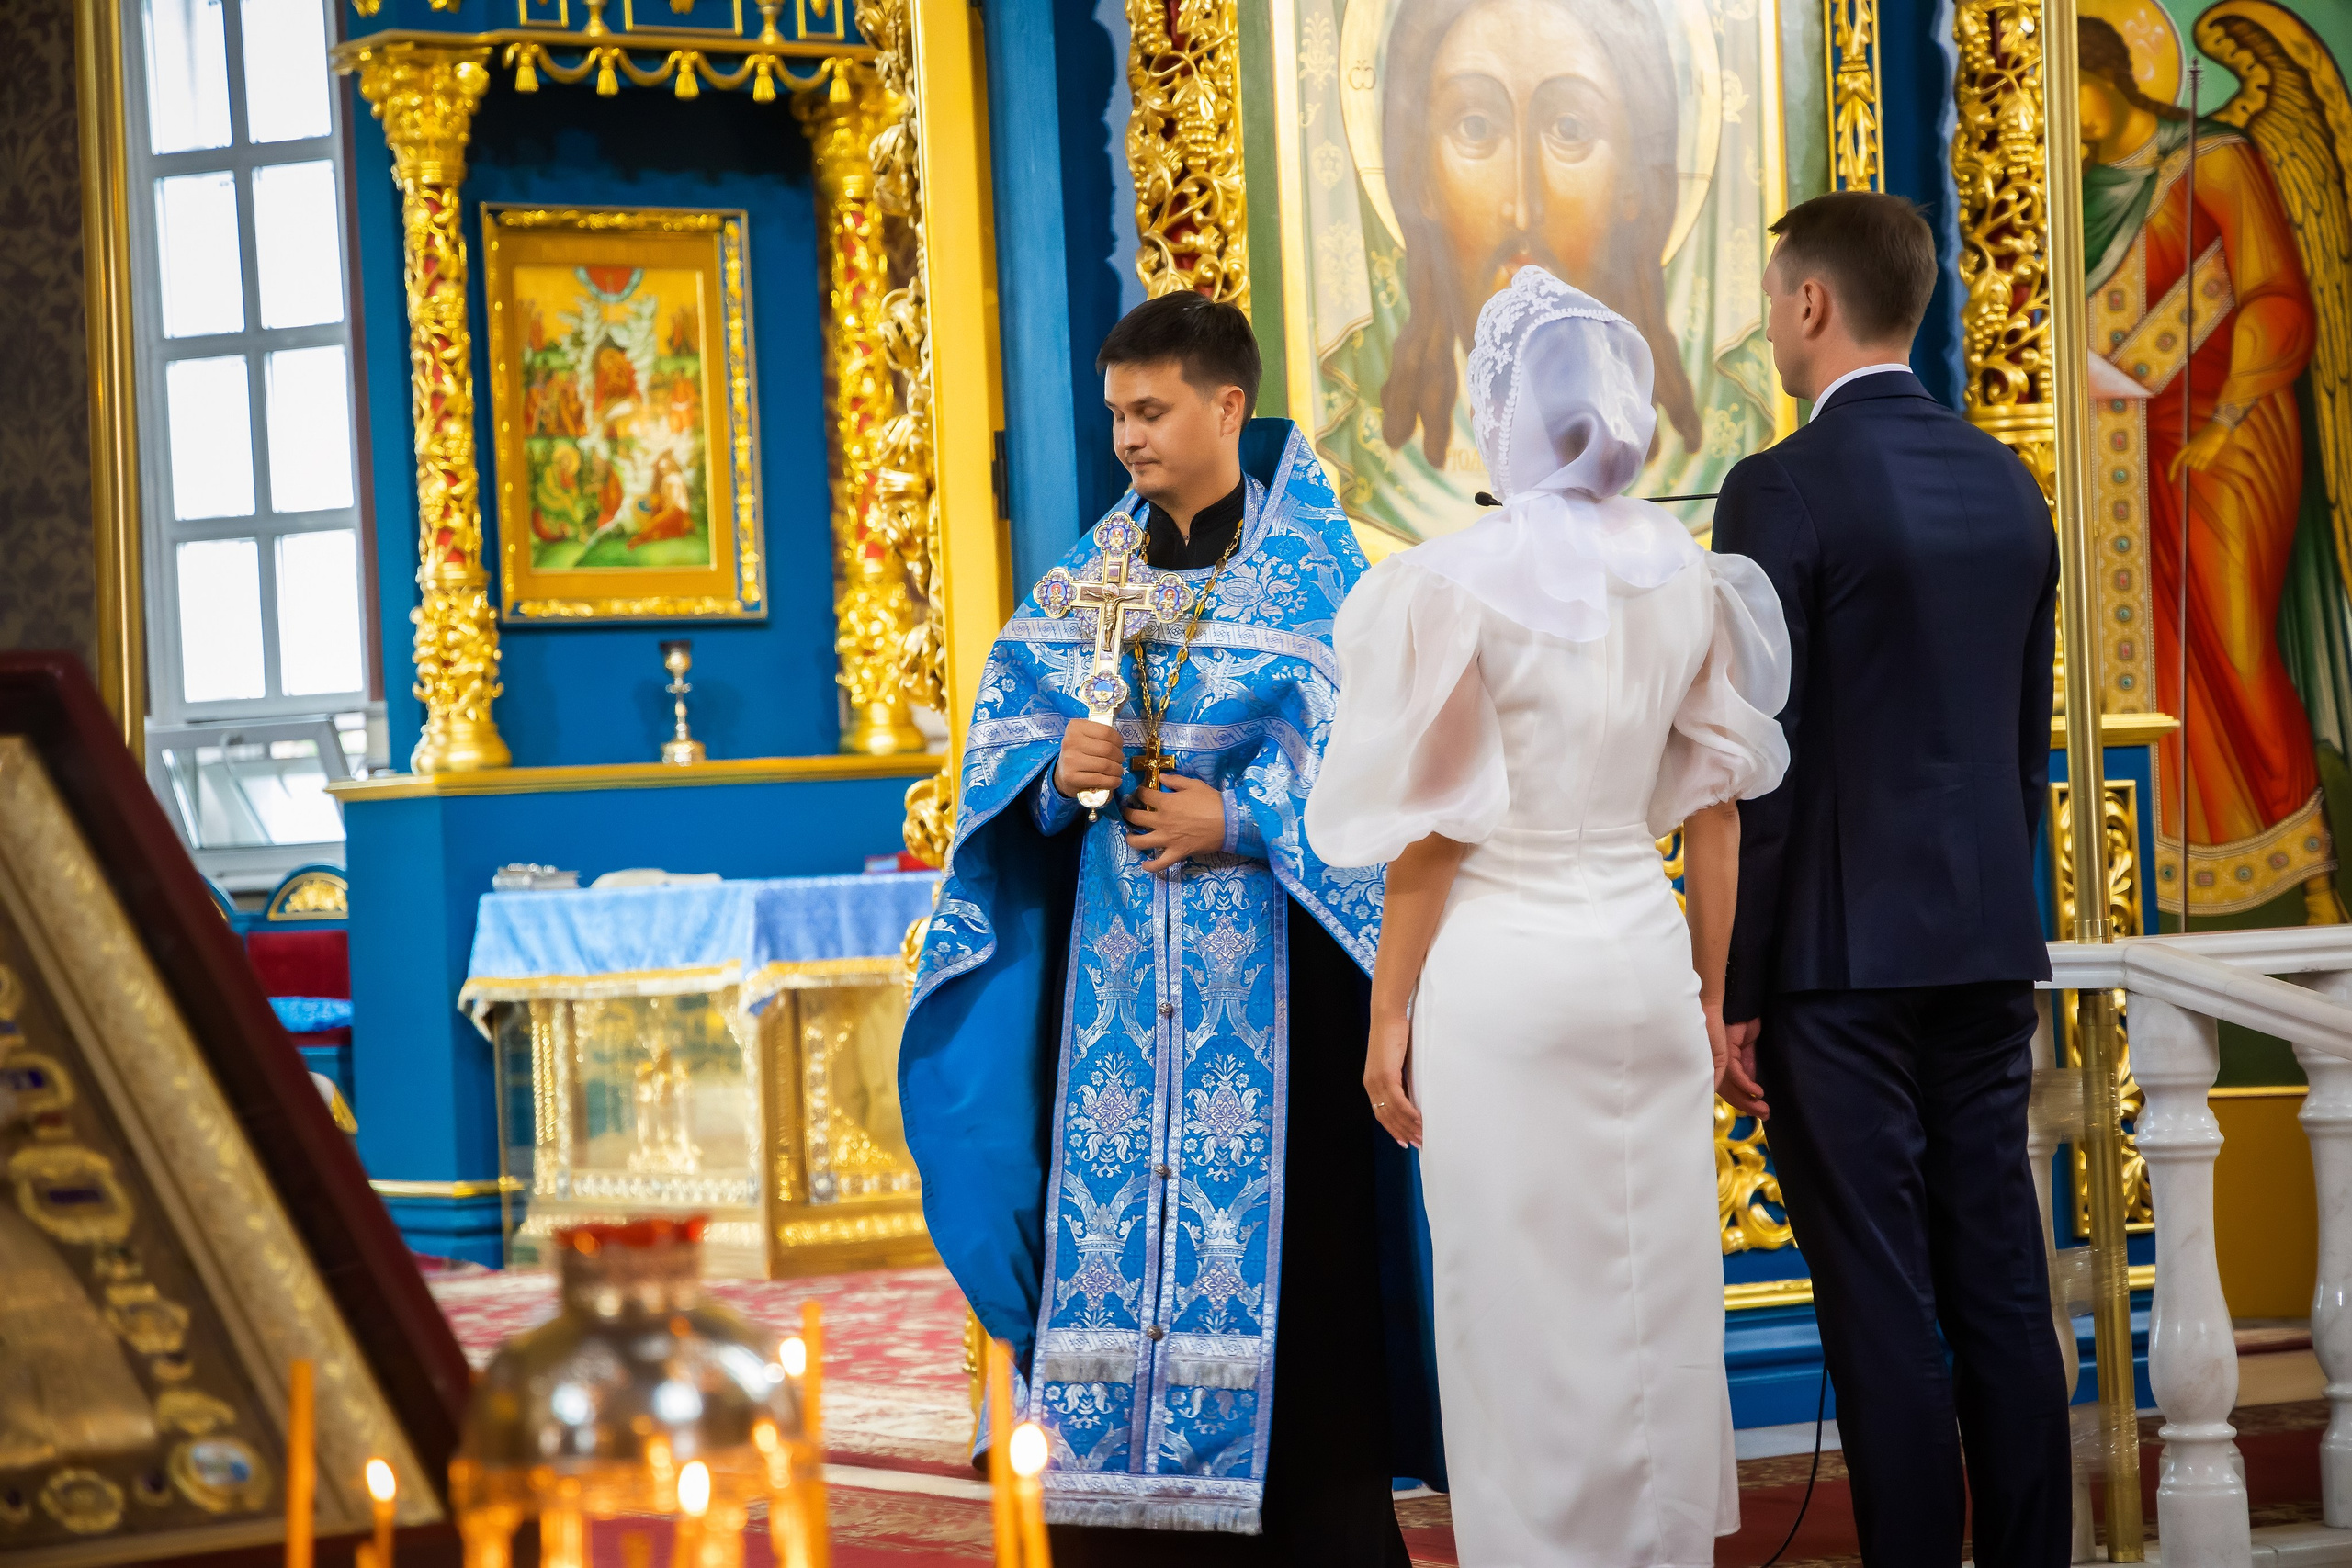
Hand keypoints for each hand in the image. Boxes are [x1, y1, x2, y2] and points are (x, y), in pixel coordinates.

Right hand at [1055, 719, 1124, 798]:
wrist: (1062, 772)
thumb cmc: (1079, 753)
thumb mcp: (1086, 737)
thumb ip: (1100, 734)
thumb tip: (1119, 738)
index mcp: (1076, 727)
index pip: (1106, 732)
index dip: (1118, 741)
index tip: (1119, 746)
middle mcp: (1070, 742)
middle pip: (1107, 749)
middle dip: (1119, 757)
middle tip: (1120, 761)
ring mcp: (1070, 760)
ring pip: (1105, 765)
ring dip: (1117, 770)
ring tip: (1118, 771)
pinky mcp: (1071, 777)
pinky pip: (1099, 779)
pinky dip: (1112, 782)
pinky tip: (1115, 781)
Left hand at [1122, 773, 1225, 872]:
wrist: (1228, 822)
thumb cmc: (1212, 801)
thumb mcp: (1194, 784)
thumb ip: (1175, 780)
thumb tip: (1161, 778)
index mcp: (1166, 803)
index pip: (1144, 795)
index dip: (1139, 792)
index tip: (1140, 792)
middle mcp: (1162, 821)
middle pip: (1136, 818)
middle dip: (1128, 813)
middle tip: (1129, 811)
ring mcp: (1167, 839)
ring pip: (1140, 842)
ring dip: (1131, 838)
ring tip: (1130, 835)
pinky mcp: (1176, 853)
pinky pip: (1160, 863)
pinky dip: (1151, 866)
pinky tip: (1145, 865)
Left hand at [1365, 1008, 1421, 1147]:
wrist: (1388, 1016)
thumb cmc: (1394, 1035)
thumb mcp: (1396, 1061)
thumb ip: (1400, 1077)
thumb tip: (1412, 1090)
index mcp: (1372, 1083)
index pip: (1381, 1114)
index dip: (1393, 1129)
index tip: (1405, 1140)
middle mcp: (1372, 1085)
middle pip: (1386, 1117)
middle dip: (1402, 1133)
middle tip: (1417, 1144)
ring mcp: (1377, 1081)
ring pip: (1393, 1112)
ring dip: (1408, 1127)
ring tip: (1422, 1137)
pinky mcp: (1386, 1075)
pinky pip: (1398, 1102)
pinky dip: (1409, 1114)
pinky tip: (1419, 1122)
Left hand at [1719, 1014, 1768, 1119]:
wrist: (1741, 1003)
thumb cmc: (1742, 1022)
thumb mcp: (1748, 1050)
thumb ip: (1747, 1067)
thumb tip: (1751, 1088)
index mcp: (1722, 1062)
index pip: (1729, 1087)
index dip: (1742, 1101)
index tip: (1758, 1111)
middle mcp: (1717, 1061)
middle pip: (1728, 1090)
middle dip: (1746, 1105)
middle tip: (1763, 1115)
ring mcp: (1718, 1056)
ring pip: (1729, 1085)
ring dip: (1747, 1099)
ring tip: (1762, 1109)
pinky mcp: (1723, 1050)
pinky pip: (1734, 1072)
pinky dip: (1746, 1084)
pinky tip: (1757, 1092)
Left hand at [2166, 419, 2233, 484]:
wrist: (2218, 428)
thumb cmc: (2207, 434)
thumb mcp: (2195, 440)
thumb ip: (2190, 450)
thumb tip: (2188, 462)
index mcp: (2188, 446)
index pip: (2176, 460)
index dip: (2172, 470)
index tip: (2170, 481)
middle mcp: (2192, 450)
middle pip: (2188, 464)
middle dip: (2193, 462)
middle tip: (2200, 455)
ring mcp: (2200, 453)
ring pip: (2196, 467)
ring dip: (2200, 464)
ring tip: (2206, 454)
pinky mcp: (2208, 455)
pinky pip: (2203, 467)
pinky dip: (2205, 466)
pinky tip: (2209, 458)